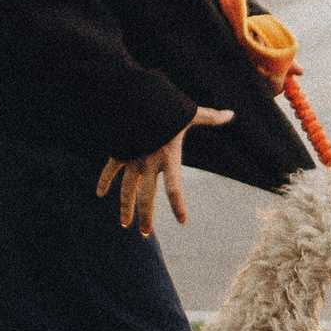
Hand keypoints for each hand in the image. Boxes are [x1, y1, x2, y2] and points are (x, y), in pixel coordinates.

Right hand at [96, 107, 232, 235]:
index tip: (182, 221)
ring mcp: (133, 158)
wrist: (135, 96)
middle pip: (147, 196)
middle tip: (146, 233)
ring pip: (127, 189)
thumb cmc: (166, 105)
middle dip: (146, 216)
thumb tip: (230, 113)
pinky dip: (104, 180)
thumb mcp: (190, 113)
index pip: (174, 188)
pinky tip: (100, 194)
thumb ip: (210, 117)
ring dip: (125, 207)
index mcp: (168, 157)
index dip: (178, 205)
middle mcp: (149, 162)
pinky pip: (111, 169)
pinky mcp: (120, 150)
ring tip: (125, 225)